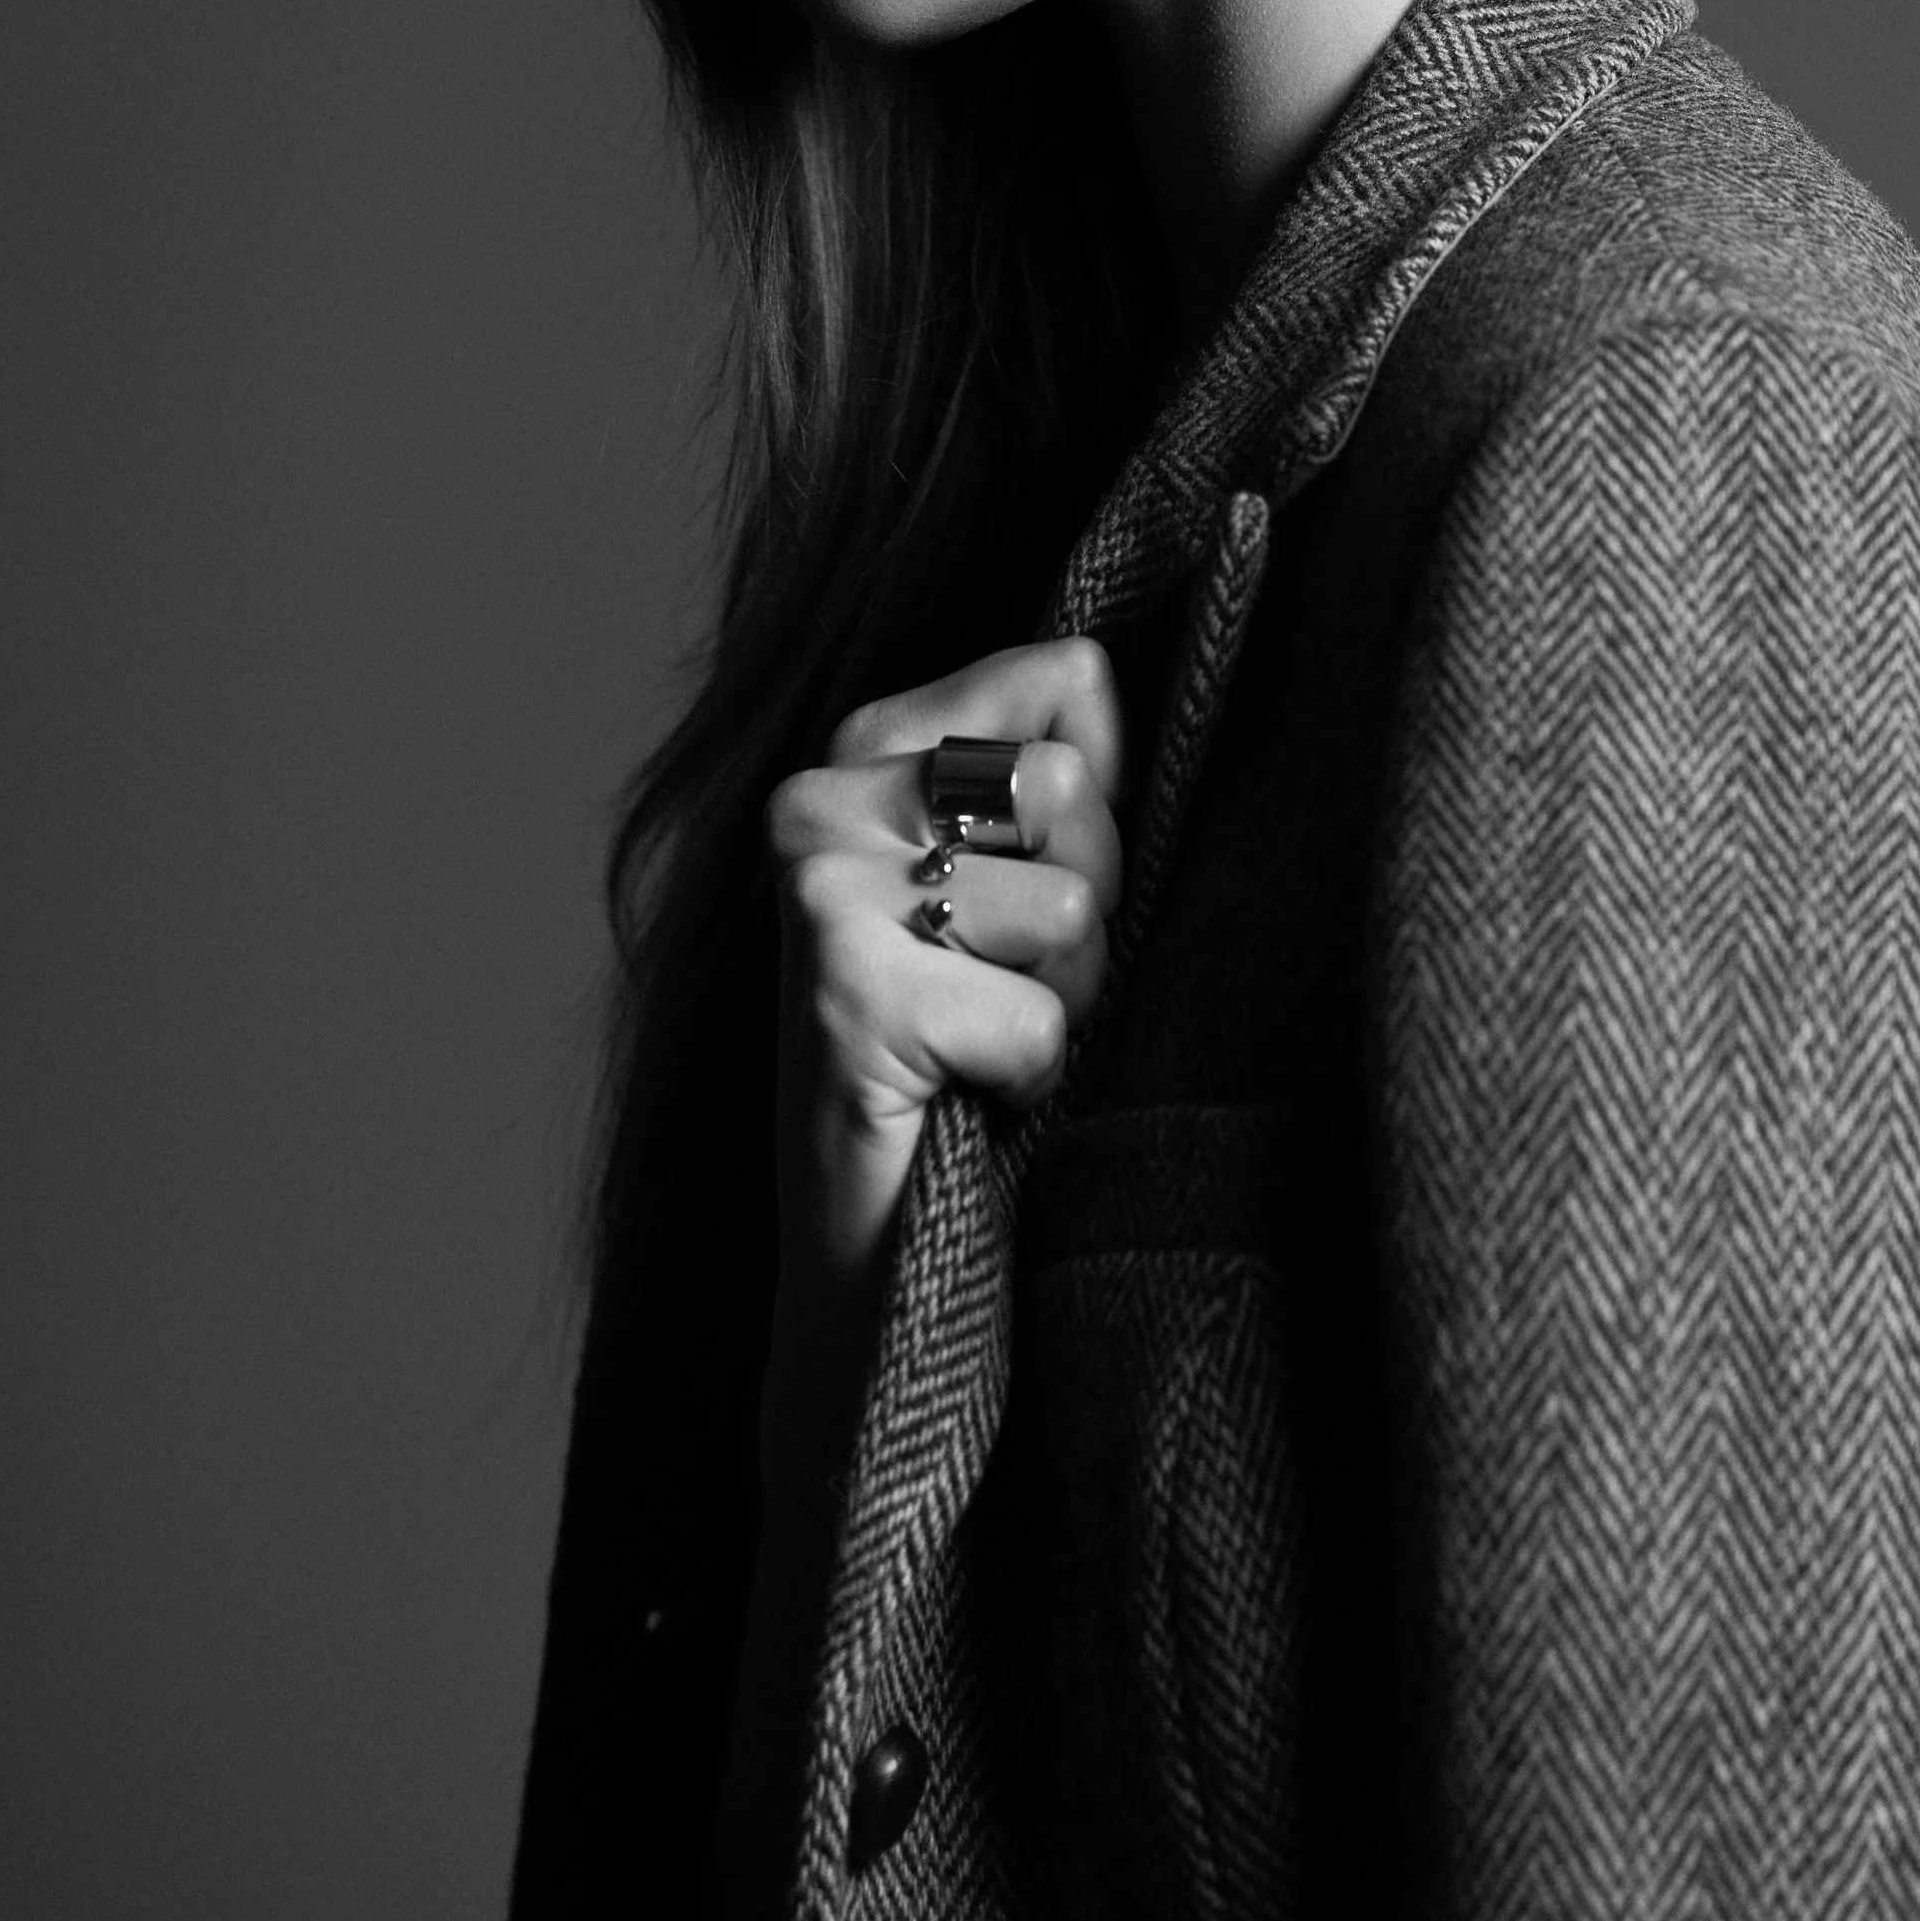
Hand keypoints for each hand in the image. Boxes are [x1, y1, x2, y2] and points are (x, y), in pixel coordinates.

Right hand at [763, 635, 1125, 1300]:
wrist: (870, 1249)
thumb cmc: (969, 1050)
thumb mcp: (1028, 881)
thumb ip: (1064, 772)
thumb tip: (1101, 672)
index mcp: (865, 743)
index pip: (1072, 678)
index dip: (1099, 808)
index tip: (1025, 893)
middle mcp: (818, 795)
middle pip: (1076, 788)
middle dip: (1086, 913)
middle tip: (1003, 987)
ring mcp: (817, 886)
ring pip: (1069, 907)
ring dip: (1060, 1003)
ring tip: (977, 1043)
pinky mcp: (840, 987)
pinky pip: (1037, 1018)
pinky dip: (1027, 1078)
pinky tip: (958, 1095)